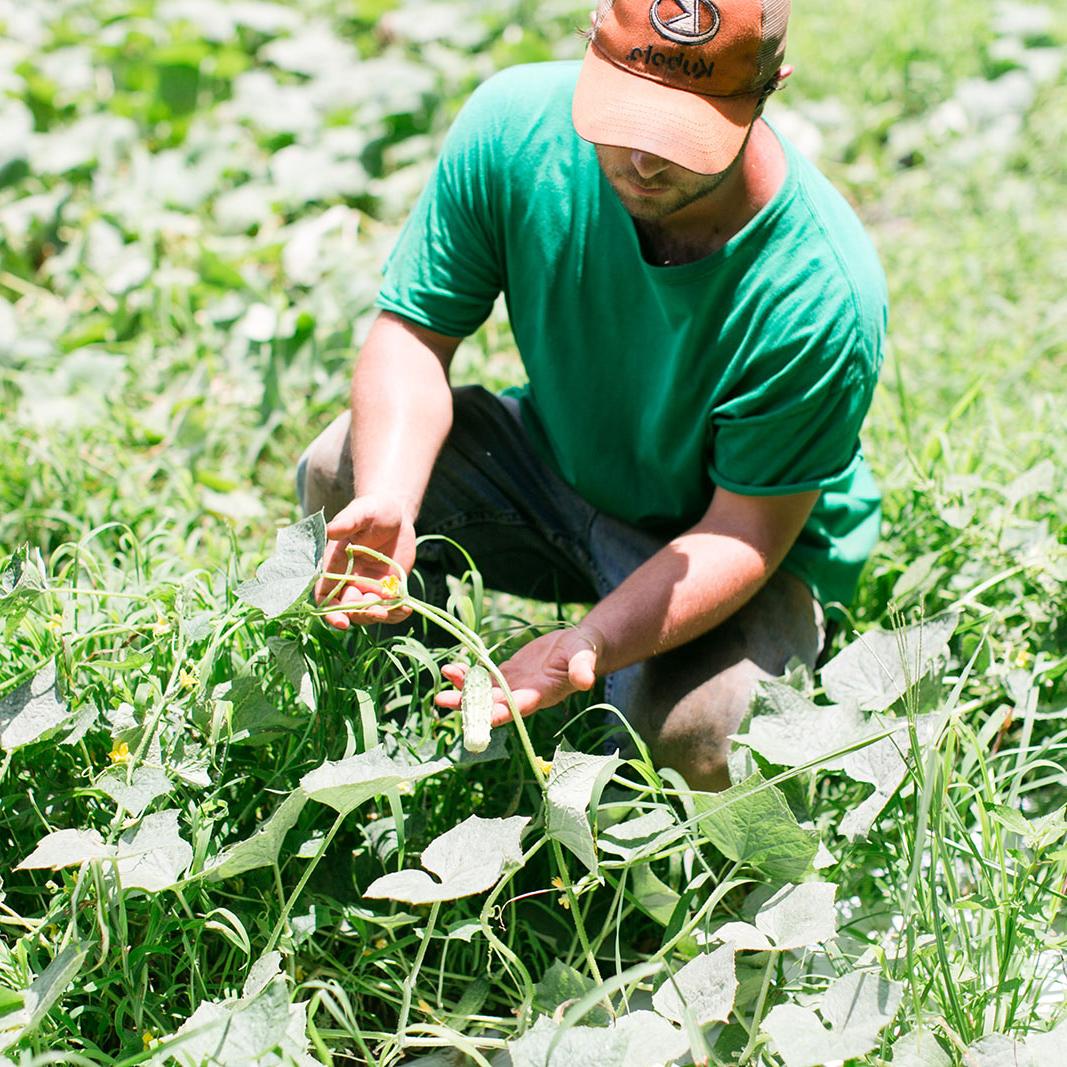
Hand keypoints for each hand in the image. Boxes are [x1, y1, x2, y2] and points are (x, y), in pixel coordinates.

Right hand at [314, 495, 415, 628]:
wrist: (395, 515)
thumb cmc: (372, 510)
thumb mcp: (360, 512)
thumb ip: (347, 522)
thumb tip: (331, 530)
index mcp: (334, 567)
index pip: (325, 597)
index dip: (331, 613)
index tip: (342, 622)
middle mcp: (349, 581)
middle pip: (349, 609)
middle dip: (362, 614)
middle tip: (379, 611)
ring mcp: (369, 587)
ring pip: (369, 613)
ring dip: (381, 616)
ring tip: (398, 610)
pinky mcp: (388, 589)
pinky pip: (390, 608)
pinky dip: (397, 613)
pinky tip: (407, 609)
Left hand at [435, 626, 602, 726]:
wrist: (578, 646)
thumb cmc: (584, 651)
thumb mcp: (584, 657)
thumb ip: (582, 669)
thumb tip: (586, 681)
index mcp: (541, 695)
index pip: (516, 708)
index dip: (497, 713)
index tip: (477, 716)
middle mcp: (523, 696)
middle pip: (492, 705)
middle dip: (467, 705)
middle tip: (442, 702)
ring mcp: (513, 686)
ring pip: (483, 693)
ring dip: (462, 690)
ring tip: (442, 684)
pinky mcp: (507, 674)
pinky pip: (483, 678)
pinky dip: (467, 676)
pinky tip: (451, 670)